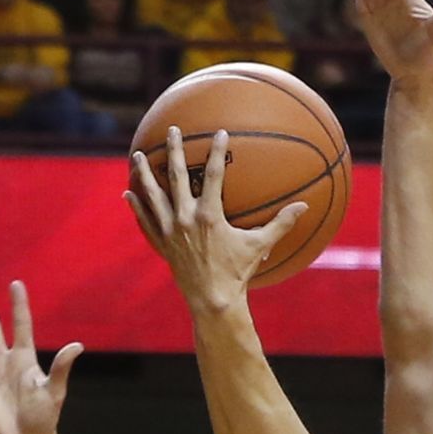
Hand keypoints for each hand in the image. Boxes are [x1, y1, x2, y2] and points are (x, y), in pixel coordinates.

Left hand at [125, 126, 305, 313]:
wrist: (213, 302)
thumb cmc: (238, 274)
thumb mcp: (260, 246)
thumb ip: (281, 224)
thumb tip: (304, 206)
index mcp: (209, 215)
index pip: (212, 175)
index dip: (215, 152)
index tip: (219, 133)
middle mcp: (185, 219)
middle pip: (175, 177)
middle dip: (173, 151)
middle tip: (171, 131)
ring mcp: (171, 232)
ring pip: (153, 196)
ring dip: (144, 175)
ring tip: (138, 156)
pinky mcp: (162, 245)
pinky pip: (146, 222)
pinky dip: (137, 208)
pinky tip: (128, 194)